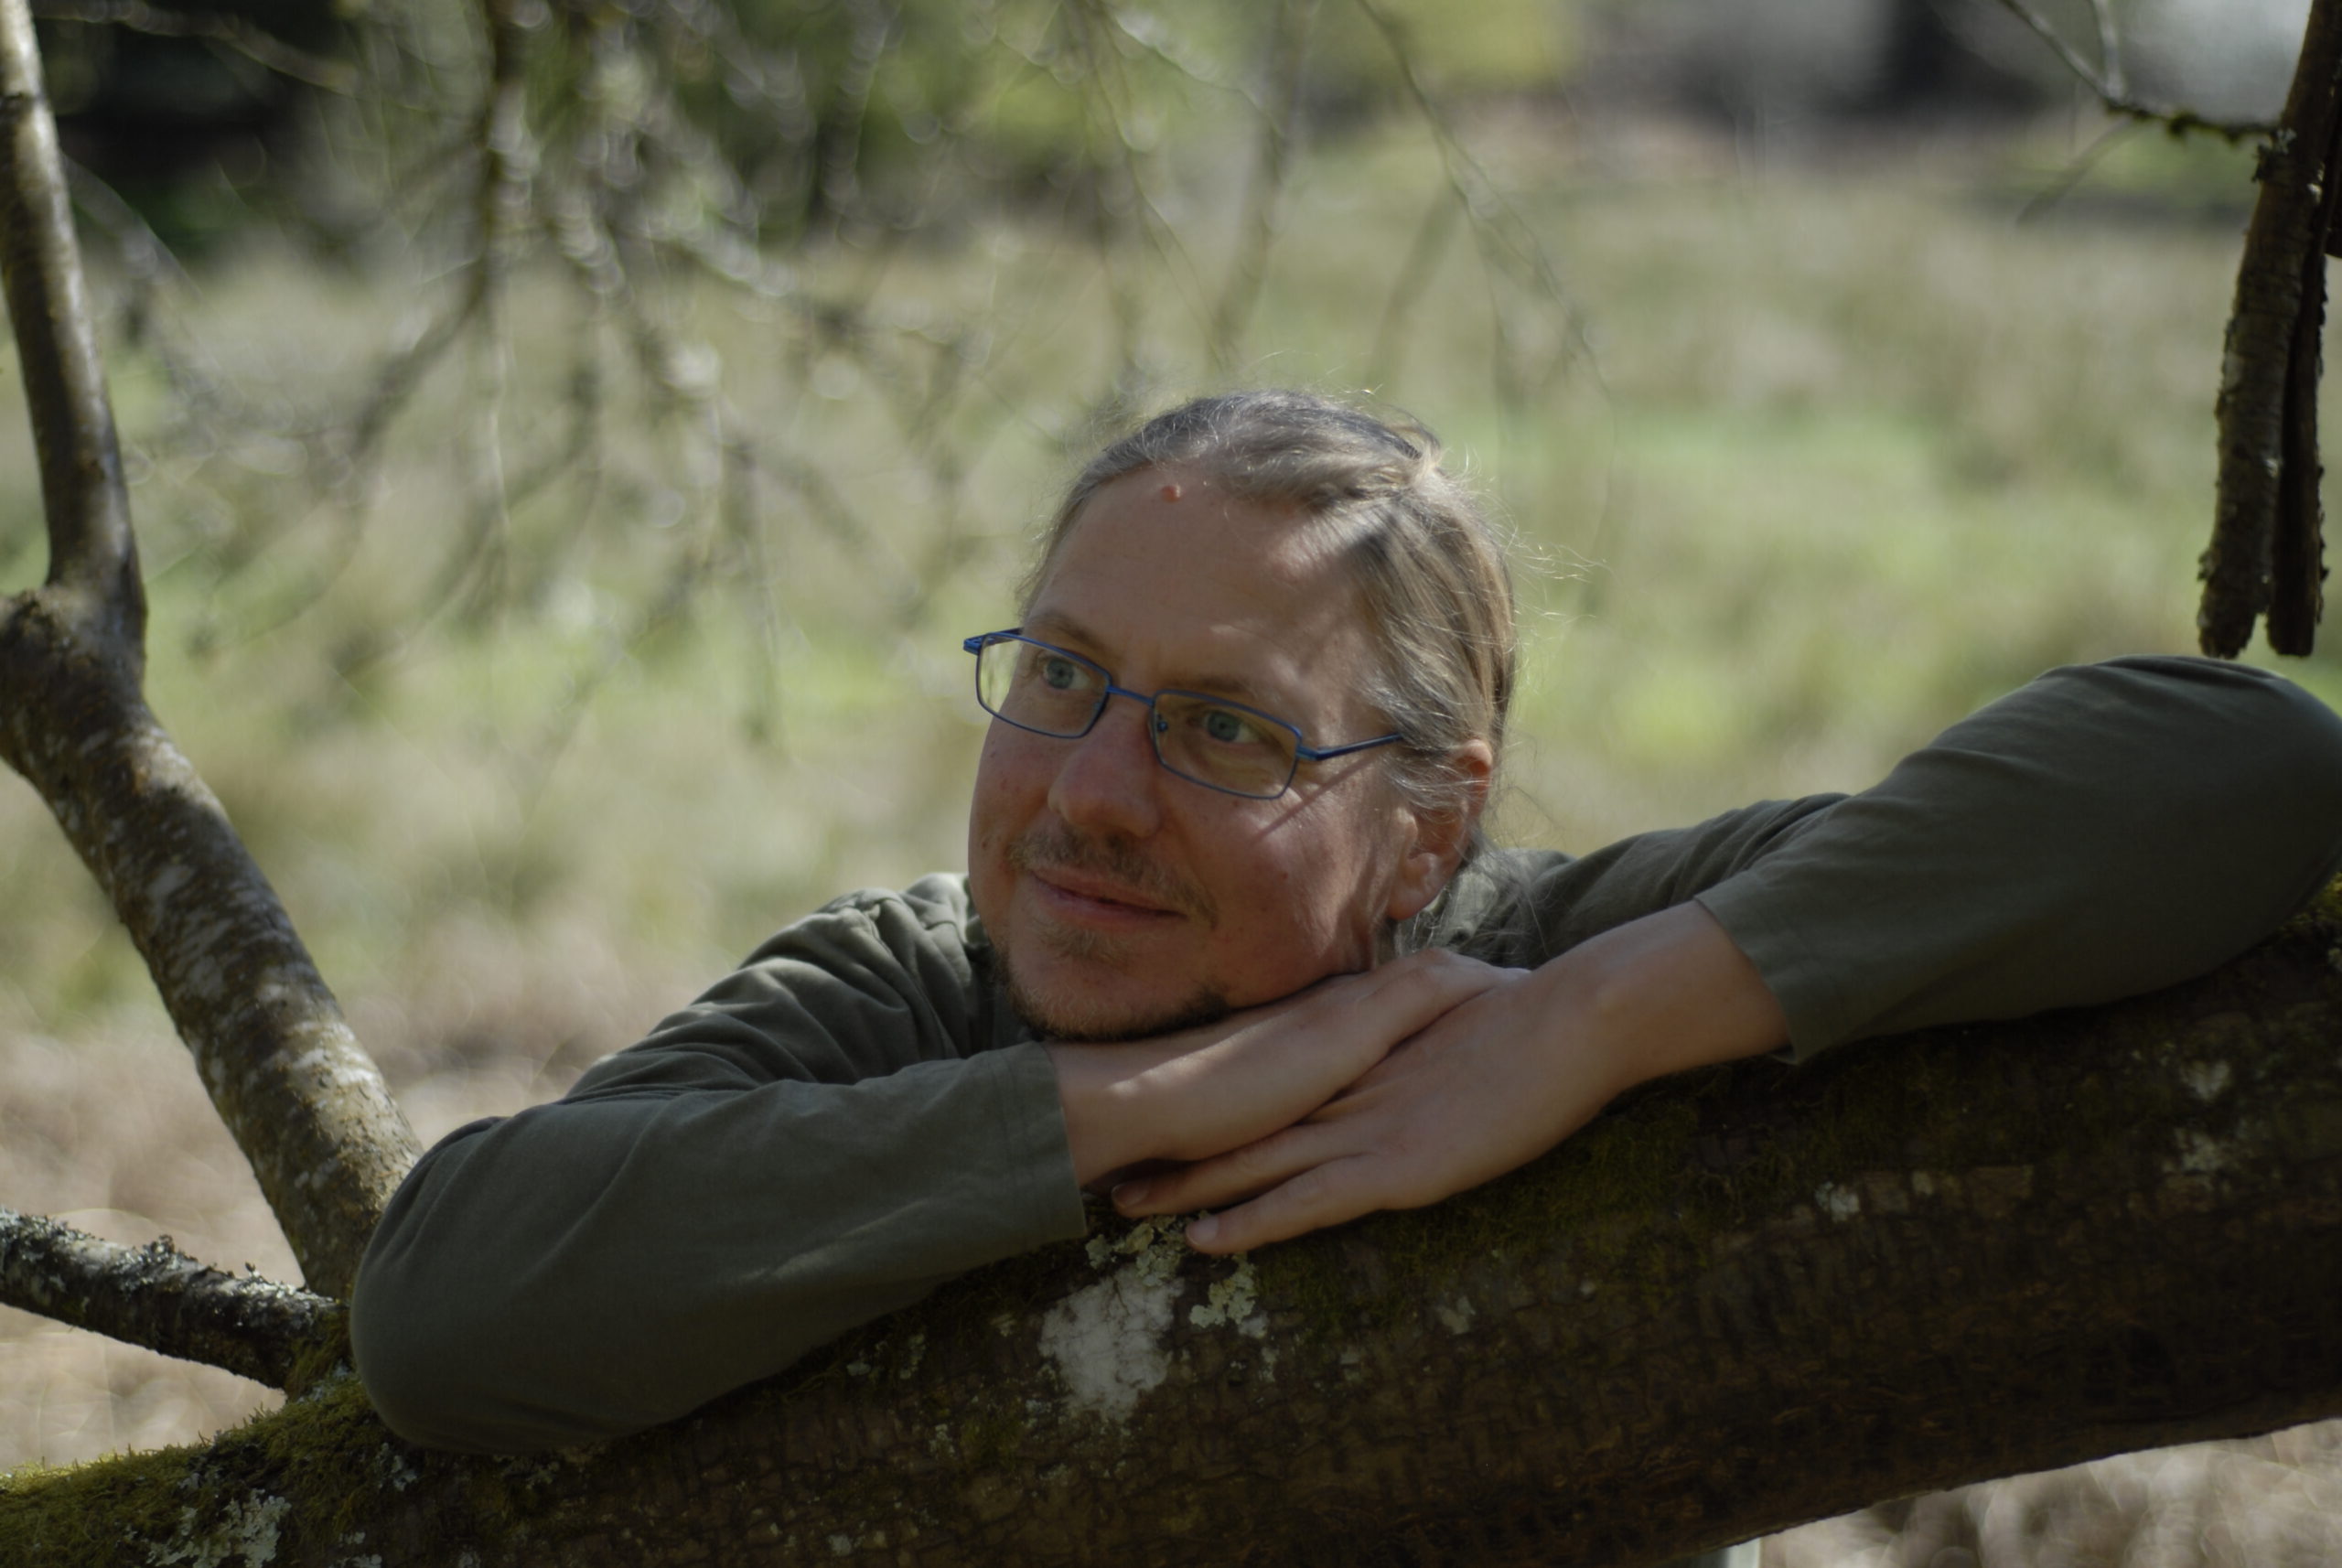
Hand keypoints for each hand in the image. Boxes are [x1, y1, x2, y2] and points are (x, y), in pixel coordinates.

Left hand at [1113, 902, 1789, 1251]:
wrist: (1573, 1018)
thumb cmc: (1533, 1020)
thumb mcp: (1460, 1023)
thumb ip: (1420, 1041)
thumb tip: (1409, 1042)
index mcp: (1361, 1058)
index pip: (1269, 1086)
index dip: (1211, 1109)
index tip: (1155, 1122)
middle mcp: (1346, 1091)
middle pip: (1241, 1126)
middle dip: (1173, 1152)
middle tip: (1106, 1171)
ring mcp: (1365, 1127)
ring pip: (1255, 1164)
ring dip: (1189, 1189)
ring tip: (1124, 1208)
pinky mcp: (1394, 1165)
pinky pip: (1308, 1202)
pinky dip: (1255, 1222)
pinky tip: (1207, 1243)